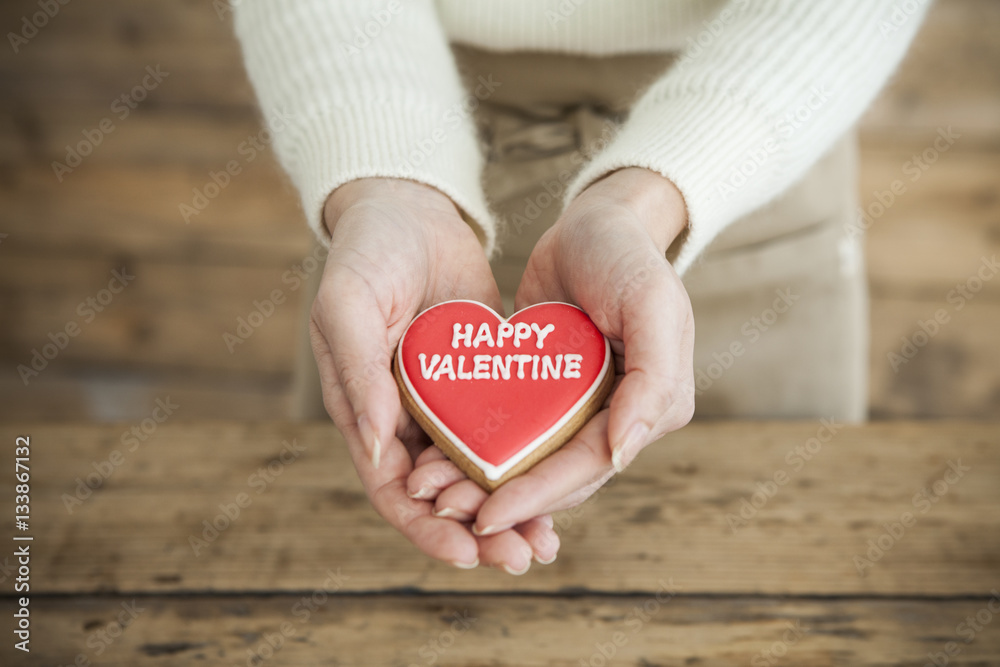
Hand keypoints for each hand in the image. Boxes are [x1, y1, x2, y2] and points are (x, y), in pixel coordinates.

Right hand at [309, 178, 558, 571]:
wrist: (407, 207)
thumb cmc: (366, 252)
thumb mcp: (348, 303)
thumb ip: (358, 374)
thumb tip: (382, 453)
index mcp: (364, 411)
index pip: (392, 489)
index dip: (426, 527)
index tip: (468, 553)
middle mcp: (403, 419)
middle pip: (440, 495)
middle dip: (479, 532)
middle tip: (524, 557)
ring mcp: (444, 403)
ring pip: (477, 473)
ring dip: (509, 508)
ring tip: (548, 541)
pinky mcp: (481, 382)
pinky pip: (504, 432)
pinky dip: (526, 460)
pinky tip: (563, 477)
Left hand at [410, 168, 695, 535]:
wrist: (597, 220)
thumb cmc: (629, 255)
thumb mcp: (652, 304)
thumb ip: (653, 380)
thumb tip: (622, 454)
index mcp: (651, 411)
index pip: (589, 467)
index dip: (538, 496)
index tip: (487, 516)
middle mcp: (617, 419)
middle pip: (555, 475)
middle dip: (502, 497)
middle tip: (442, 508)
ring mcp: (579, 407)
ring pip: (528, 460)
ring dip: (483, 479)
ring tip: (431, 490)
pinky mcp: (545, 390)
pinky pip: (512, 428)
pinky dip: (480, 445)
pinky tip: (437, 453)